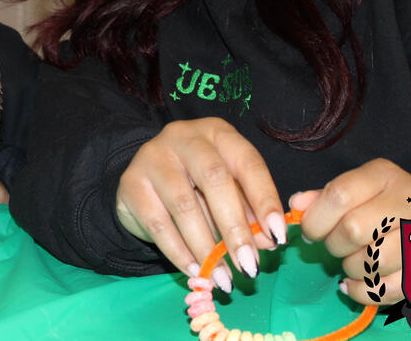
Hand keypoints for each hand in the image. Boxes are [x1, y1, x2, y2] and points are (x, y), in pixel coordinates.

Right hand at [115, 118, 284, 289]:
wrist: (143, 182)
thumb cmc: (194, 184)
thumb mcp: (226, 191)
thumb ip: (247, 212)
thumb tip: (266, 242)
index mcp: (217, 132)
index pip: (247, 162)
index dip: (265, 199)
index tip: (278, 235)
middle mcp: (183, 136)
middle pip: (214, 178)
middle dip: (235, 227)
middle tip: (249, 265)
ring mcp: (153, 156)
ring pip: (184, 205)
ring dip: (207, 247)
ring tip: (223, 278)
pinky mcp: (131, 183)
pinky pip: (158, 224)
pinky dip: (180, 252)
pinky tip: (196, 270)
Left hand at [291, 157, 410, 304]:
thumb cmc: (382, 204)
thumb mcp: (355, 189)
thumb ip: (323, 197)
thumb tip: (296, 205)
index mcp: (384, 176)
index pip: (339, 196)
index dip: (315, 219)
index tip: (310, 231)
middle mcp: (408, 203)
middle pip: (353, 230)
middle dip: (333, 244)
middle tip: (334, 245)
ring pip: (370, 262)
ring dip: (350, 267)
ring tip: (352, 259)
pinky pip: (384, 290)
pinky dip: (360, 291)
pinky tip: (354, 282)